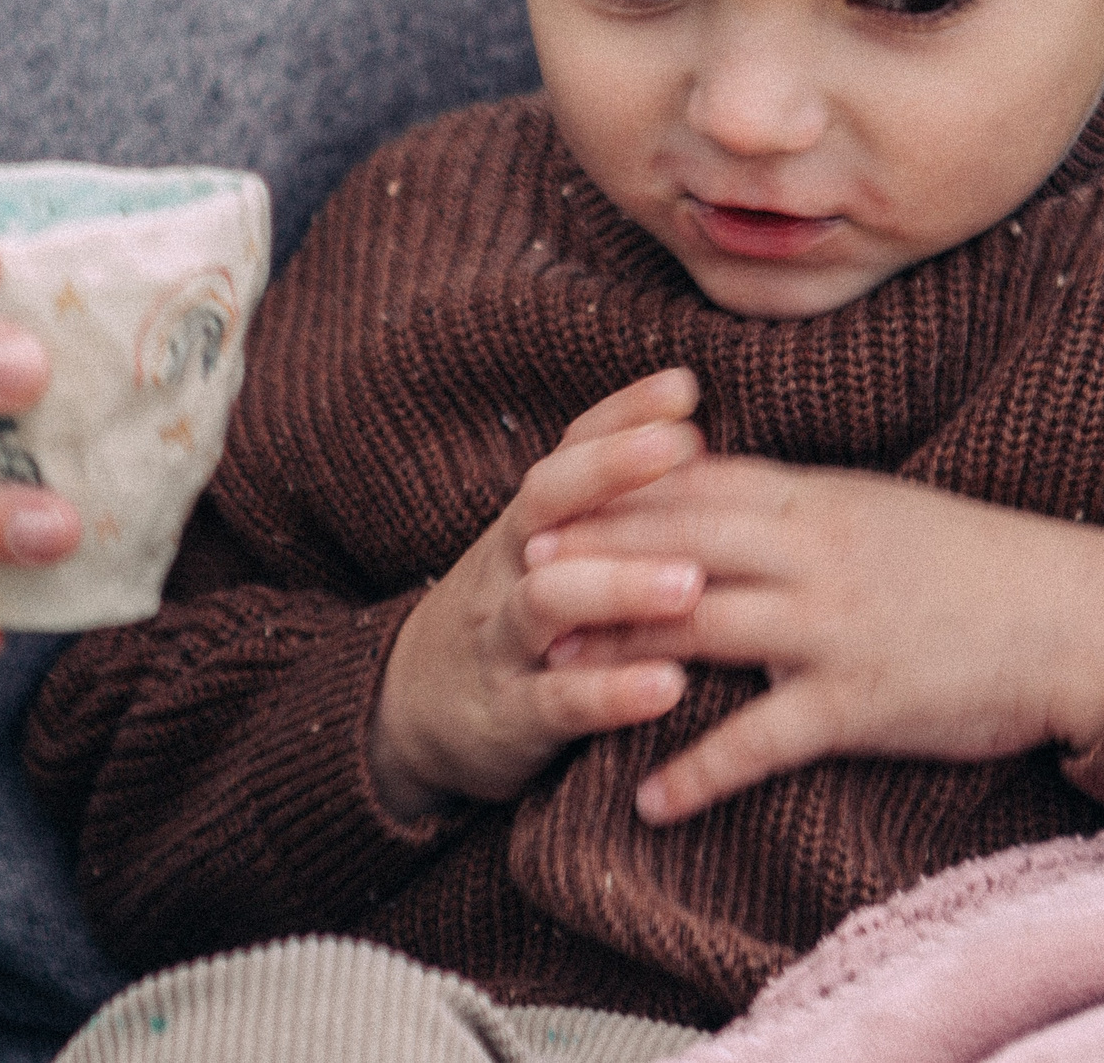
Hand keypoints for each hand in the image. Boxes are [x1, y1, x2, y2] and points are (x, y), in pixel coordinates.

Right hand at [370, 368, 709, 819]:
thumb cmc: (510, 614)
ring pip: (548, 599)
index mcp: (527, 521)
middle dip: (610, 469)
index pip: (569, 451)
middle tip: (679, 447)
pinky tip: (670, 687)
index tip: (684, 387)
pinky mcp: (511, 717)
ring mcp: (504, 639)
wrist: (407, 711)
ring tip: (689, 583)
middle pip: (546, 500)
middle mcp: (508, 566)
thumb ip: (606, 503)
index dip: (621, 415)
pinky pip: (559, 701)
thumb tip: (695, 432)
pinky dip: (613, 694)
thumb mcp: (541, 549)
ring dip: (620, 587)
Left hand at [525, 459, 1103, 823]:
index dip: (616, 494)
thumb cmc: (979, 562)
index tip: (549, 499)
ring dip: (617, 655)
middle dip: (592, 562)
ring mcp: (833, 628)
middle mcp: (814, 555)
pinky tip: (650, 797)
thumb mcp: (880, 508)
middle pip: (677, 547)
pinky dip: (699, 771)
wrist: (1077, 618)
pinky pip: (760, 740)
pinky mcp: (858, 702)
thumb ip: (799, 503)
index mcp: (820, 499)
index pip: (694, 484)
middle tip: (520, 580)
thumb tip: (720, 487)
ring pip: (699, 630)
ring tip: (550, 679)